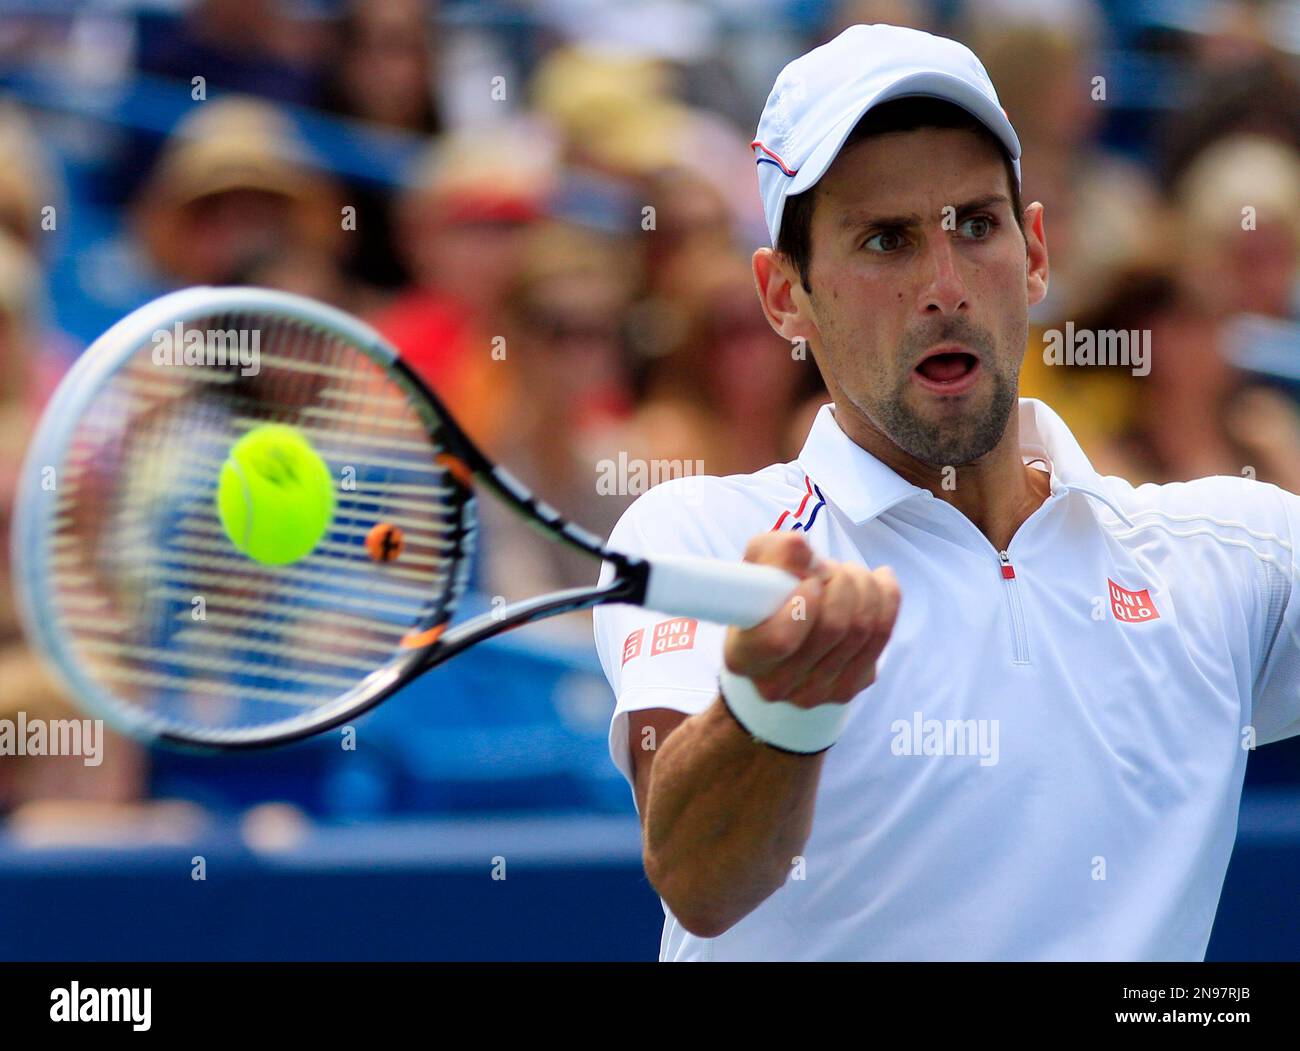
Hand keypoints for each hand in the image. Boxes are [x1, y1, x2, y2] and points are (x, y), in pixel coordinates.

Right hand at [724, 532, 899, 708]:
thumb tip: (803, 549)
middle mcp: (776, 684)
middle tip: (830, 567)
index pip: (780, 641)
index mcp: (743, 656)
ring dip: (863, 586)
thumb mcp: (756, 567)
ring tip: (848, 573)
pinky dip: (885, 599)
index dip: (804, 604)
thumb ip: (773, 552)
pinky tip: (876, 584)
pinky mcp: (847, 688)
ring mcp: (814, 692)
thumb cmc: (764, 597)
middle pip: (832, 629)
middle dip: (841, 582)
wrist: (778, 633)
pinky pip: (881, 637)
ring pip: (861, 631)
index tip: (810, 580)